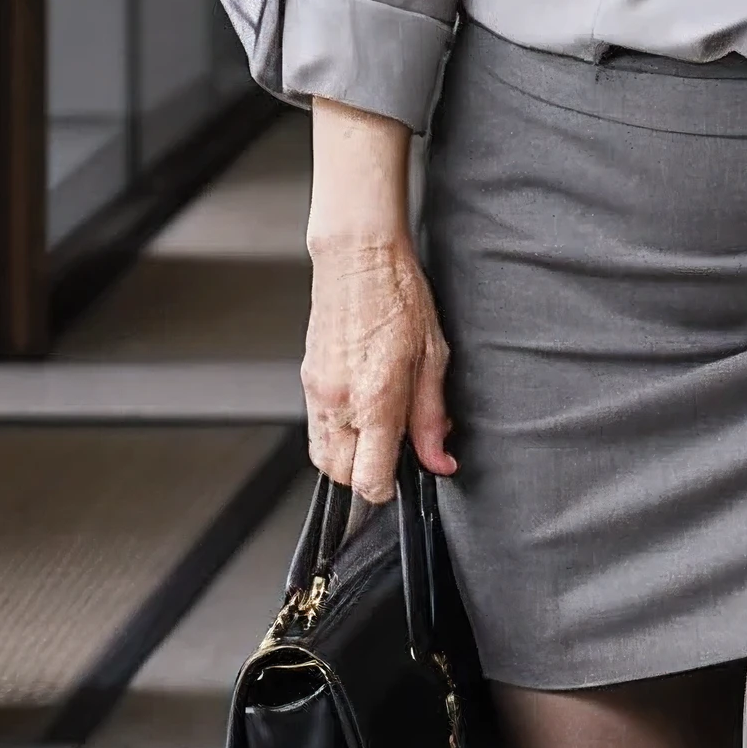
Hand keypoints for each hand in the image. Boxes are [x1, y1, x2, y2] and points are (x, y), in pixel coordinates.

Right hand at [302, 228, 454, 505]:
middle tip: (397, 452)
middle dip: (367, 476)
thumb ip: (432, 417)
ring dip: (349, 458)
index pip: (368, 478)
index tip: (406, 477)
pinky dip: (337, 435)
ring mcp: (316, 392)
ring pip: (323, 456)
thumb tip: (439, 461)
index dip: (388, 489)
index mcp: (375, 399)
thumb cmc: (398, 296)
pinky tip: (362, 412)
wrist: (357, 258)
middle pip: (340, 475)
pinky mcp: (307, 381)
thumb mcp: (433, 358)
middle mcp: (338, 401)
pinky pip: (316, 429)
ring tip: (380, 432)